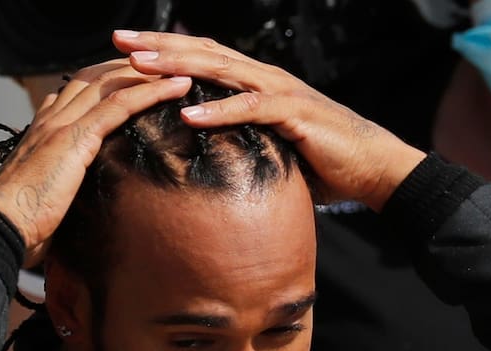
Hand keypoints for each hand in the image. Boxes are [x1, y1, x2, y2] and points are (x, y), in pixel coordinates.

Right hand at [0, 61, 191, 267]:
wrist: (1, 228)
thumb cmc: (20, 224)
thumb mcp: (43, 194)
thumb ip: (59, 183)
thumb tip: (73, 196)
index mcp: (40, 130)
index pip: (73, 91)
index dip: (103, 81)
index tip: (130, 82)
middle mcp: (49, 119)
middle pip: (93, 77)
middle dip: (128, 68)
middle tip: (161, 68)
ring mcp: (61, 126)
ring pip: (109, 84)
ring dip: (148, 75)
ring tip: (179, 72)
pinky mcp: (75, 139)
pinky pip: (119, 105)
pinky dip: (150, 92)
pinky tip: (175, 88)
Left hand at [112, 29, 425, 209]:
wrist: (371, 167)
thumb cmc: (319, 161)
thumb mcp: (266, 148)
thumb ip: (236, 143)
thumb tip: (201, 159)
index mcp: (253, 83)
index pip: (201, 57)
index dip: (162, 51)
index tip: (123, 51)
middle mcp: (263, 78)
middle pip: (202, 53)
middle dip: (159, 47)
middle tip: (119, 41)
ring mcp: (279, 92)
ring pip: (220, 71)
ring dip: (178, 68)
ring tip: (140, 68)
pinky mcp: (294, 114)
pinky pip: (250, 109)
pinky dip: (219, 111)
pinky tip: (189, 113)